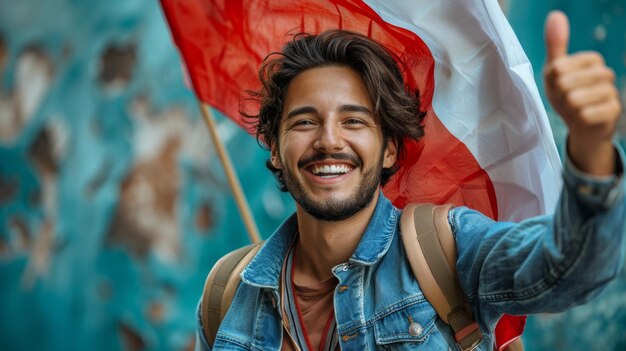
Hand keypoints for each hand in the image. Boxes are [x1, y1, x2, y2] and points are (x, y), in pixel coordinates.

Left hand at [543, 10, 621, 175]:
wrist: (582, 126)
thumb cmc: (568, 95)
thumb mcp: (556, 71)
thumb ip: (556, 45)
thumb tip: (556, 14)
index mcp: (592, 59)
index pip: (558, 67)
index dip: (552, 81)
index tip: (559, 86)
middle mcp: (605, 73)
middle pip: (565, 83)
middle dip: (559, 96)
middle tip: (566, 100)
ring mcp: (611, 92)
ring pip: (574, 99)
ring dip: (568, 108)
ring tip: (574, 108)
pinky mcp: (613, 112)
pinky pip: (585, 114)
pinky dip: (578, 118)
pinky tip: (583, 118)